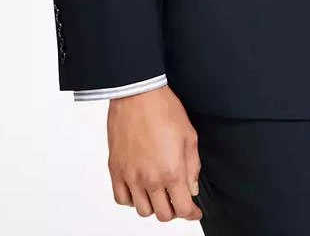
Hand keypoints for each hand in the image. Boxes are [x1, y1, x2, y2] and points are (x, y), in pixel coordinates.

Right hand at [107, 84, 202, 221]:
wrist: (137, 94)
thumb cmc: (163, 109)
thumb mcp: (189, 136)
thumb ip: (192, 167)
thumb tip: (191, 188)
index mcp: (171, 172)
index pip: (183, 209)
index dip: (191, 213)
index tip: (194, 210)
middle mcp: (150, 179)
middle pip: (162, 214)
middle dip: (173, 210)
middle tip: (177, 199)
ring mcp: (130, 176)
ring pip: (142, 210)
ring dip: (153, 205)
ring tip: (158, 192)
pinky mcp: (115, 169)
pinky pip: (121, 198)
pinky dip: (131, 199)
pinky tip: (139, 188)